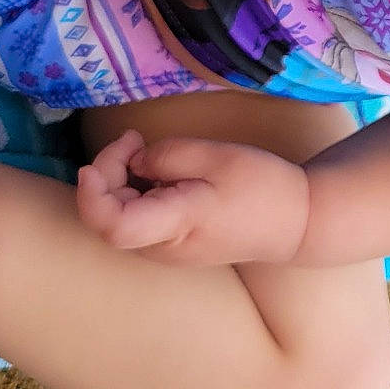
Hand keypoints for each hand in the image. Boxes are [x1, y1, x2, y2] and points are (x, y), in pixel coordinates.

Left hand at [75, 129, 310, 266]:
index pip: (112, 224)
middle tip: (134, 138)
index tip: (95, 162)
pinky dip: (134, 193)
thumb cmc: (262, 187)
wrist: (297, 223)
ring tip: (144, 150)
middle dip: (107, 174)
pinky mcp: (174, 244)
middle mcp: (163, 247)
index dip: (92, 194)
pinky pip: (138, 220)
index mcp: (176, 225)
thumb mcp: (217, 157)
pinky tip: (157, 172)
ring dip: (119, 182)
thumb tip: (133, 163)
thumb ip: (167, 156)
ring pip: (120, 219)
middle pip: (109, 218)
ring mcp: (167, 250)